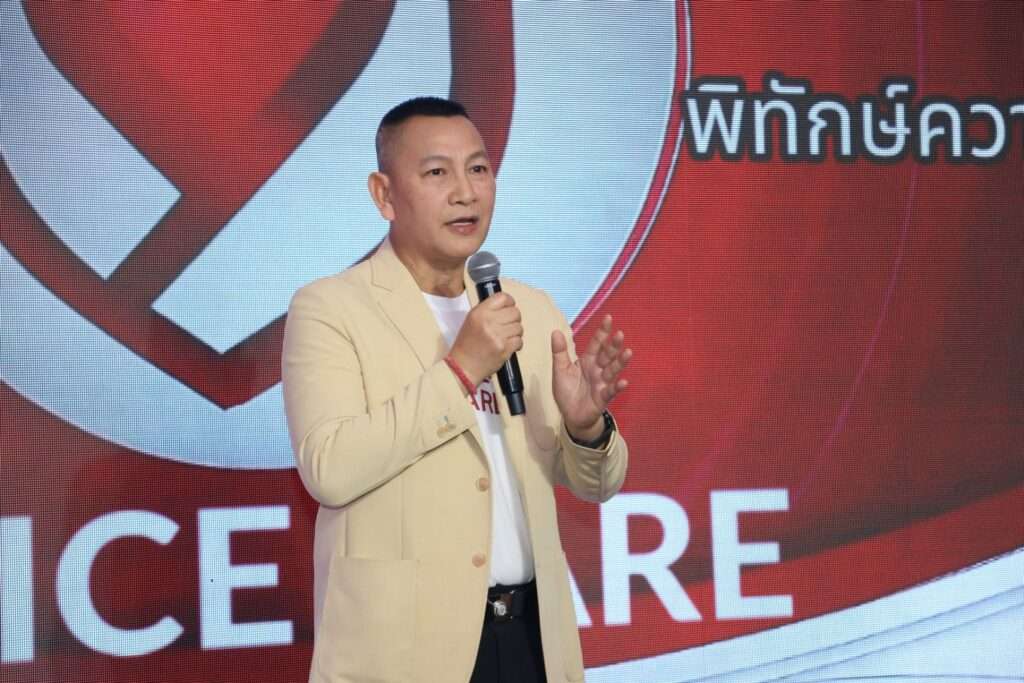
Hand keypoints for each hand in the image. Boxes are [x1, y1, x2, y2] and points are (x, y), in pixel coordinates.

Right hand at [449, 292, 522, 385]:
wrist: (463, 366)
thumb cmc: (467, 344)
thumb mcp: (471, 320)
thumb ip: (488, 310)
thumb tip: (507, 305)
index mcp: (479, 312)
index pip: (503, 298)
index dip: (510, 302)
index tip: (509, 308)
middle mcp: (488, 321)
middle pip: (515, 312)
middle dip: (514, 319)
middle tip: (508, 326)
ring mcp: (497, 336)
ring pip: (519, 327)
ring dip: (515, 333)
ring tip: (506, 337)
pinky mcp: (504, 349)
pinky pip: (519, 340)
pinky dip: (516, 344)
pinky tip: (508, 346)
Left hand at [551, 315, 631, 441]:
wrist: (571, 415)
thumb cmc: (567, 392)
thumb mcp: (560, 370)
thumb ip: (559, 352)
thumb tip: (556, 331)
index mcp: (587, 361)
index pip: (596, 343)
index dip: (602, 332)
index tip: (608, 318)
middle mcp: (597, 369)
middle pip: (607, 355)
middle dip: (614, 345)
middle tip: (620, 334)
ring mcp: (602, 383)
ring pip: (613, 370)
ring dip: (621, 362)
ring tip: (628, 352)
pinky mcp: (602, 397)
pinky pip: (611, 391)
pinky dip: (617, 387)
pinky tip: (624, 382)